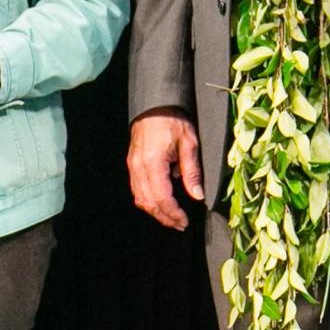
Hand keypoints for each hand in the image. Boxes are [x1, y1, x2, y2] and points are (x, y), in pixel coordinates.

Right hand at [128, 109, 203, 229]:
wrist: (155, 104)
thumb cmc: (174, 120)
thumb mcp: (189, 143)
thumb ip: (192, 171)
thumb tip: (198, 196)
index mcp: (153, 162)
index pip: (162, 198)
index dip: (173, 213)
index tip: (185, 221)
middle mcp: (139, 167)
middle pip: (149, 203)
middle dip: (165, 217)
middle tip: (180, 225)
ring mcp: (133, 166)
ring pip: (140, 199)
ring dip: (156, 212)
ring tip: (172, 218)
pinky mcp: (132, 164)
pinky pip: (137, 190)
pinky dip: (148, 201)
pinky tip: (161, 204)